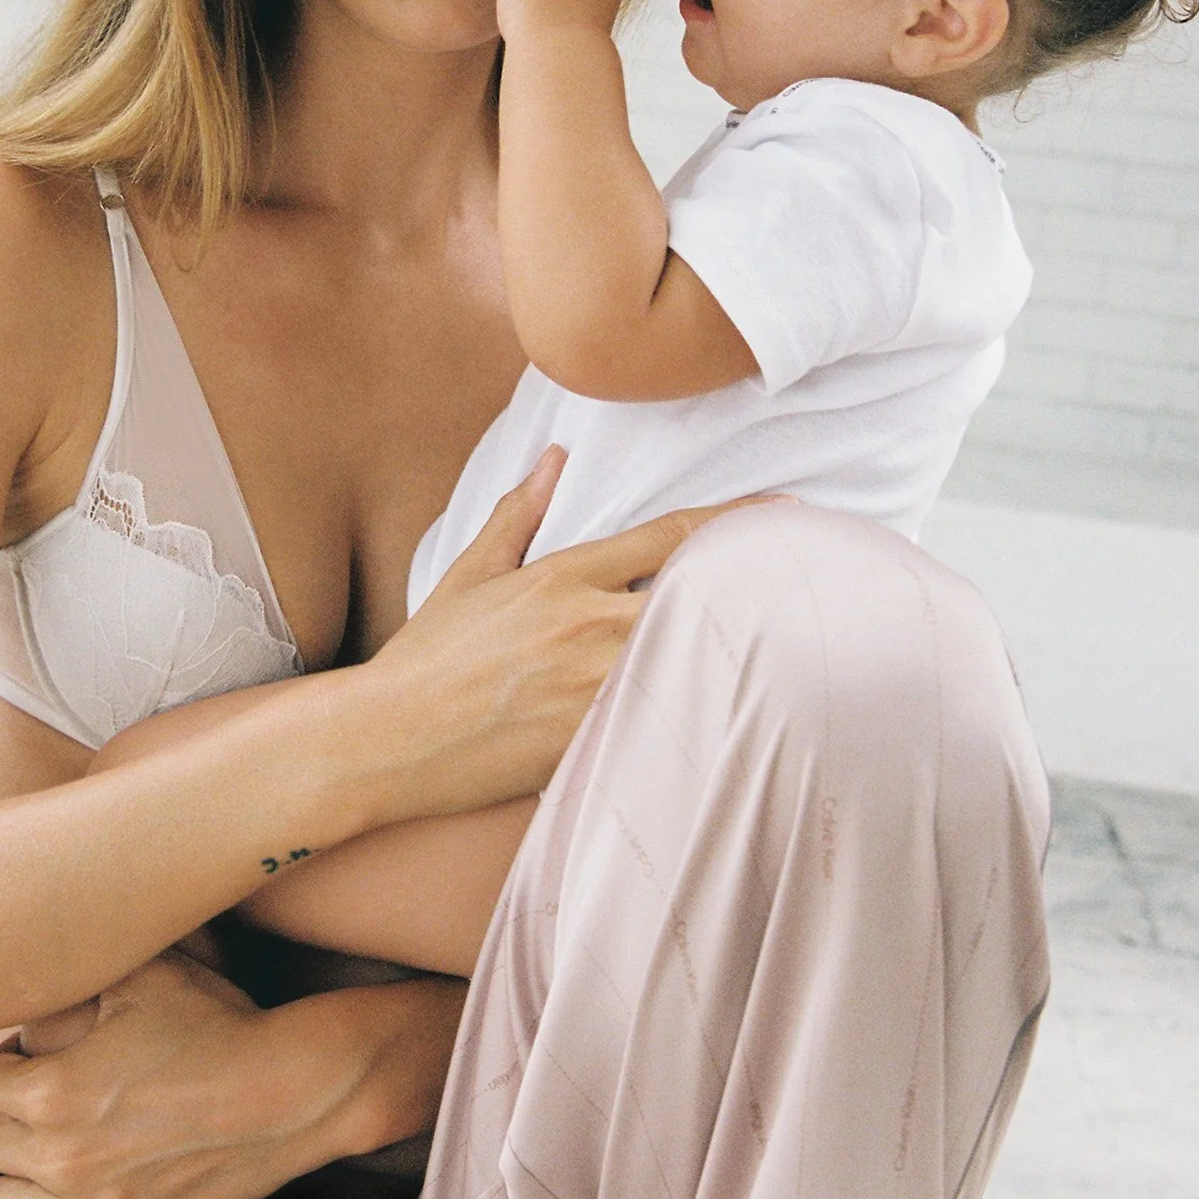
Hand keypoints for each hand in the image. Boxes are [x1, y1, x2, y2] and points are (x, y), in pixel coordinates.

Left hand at [0, 956, 461, 1198]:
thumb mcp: (145, 974)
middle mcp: (59, 1157)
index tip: (27, 1059)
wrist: (286, 1095)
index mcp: (53, 1090)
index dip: (2, 1063)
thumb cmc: (217, 1024)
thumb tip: (41, 940)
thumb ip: (82, 963)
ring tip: (17, 1154)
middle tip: (28, 1103)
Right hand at [354, 446, 759, 826]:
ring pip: (694, 653)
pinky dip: (704, 708)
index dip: (736, 520)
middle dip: (755, 583)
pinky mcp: (591, 738)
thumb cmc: (426, 659)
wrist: (387, 737)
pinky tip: (746, 710)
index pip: (670, 536)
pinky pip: (666, 717)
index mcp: (563, 575)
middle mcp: (587, 622)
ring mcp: (594, 683)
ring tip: (799, 641)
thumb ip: (517, 515)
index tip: (786, 511)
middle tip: (810, 577)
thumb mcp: (469, 575)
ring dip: (742, 646)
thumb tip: (555, 461)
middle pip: (701, 593)